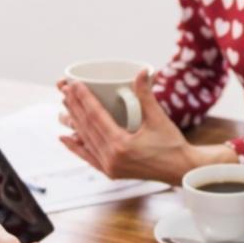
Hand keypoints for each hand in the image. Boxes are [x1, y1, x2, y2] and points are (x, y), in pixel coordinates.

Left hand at [58, 69, 229, 182]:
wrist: (180, 169)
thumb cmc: (173, 144)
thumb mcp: (159, 118)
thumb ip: (146, 95)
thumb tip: (143, 71)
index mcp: (122, 145)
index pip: (96, 116)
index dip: (84, 98)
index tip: (74, 84)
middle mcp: (111, 158)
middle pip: (87, 127)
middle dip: (74, 106)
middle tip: (64, 89)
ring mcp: (109, 167)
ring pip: (85, 140)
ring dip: (73, 122)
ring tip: (63, 106)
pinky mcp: (111, 172)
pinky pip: (88, 157)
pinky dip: (76, 147)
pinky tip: (64, 137)